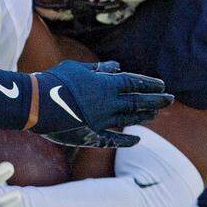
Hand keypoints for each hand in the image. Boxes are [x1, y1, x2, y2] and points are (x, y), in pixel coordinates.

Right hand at [31, 61, 172, 147]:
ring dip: (143, 116)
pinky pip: (112, 139)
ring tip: (155, 114)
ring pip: (128, 118)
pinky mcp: (90, 134)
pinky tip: (137, 140)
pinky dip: (125, 140)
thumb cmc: (55, 80)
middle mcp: (108, 103)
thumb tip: (116, 66)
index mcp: (106, 84)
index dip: (149, 83)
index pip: (134, 83)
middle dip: (155, 99)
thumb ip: (99, 70)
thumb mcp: (78, 69)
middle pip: (137, 101)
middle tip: (170, 99)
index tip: (162, 84)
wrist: (36, 103)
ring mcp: (100, 120)